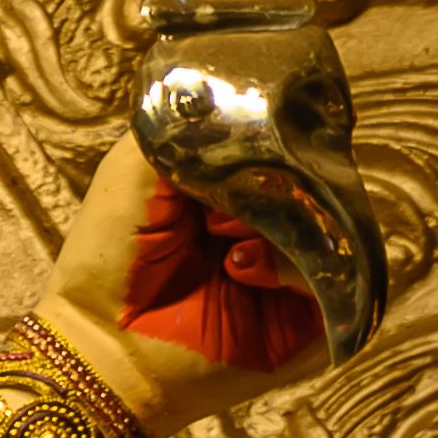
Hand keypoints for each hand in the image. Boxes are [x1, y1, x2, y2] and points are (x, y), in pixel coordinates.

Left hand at [32, 138, 332, 437]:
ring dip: (278, 221)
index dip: (280, 138)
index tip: (259, 132)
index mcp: (242, 192)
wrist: (99, 347)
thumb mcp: (135, 169)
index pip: (292, 148)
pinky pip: (337, 275)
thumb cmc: (108, 259)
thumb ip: (183, 121)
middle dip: (278, 181)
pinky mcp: (313, 320)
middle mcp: (278, 228)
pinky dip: (288, 265)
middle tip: (223, 199)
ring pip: (332, 224)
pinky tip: (237, 267)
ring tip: (222, 238)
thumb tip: (239, 90)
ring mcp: (299, 273)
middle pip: (319, 183)